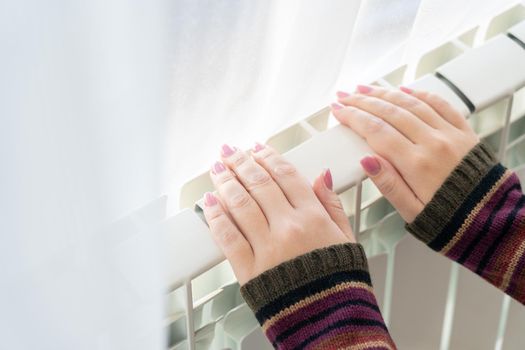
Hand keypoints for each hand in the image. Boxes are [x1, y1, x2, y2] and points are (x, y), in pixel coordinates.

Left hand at [202, 144, 353, 284]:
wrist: (330, 322)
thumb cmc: (338, 283)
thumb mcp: (347, 238)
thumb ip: (332, 205)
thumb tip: (322, 175)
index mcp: (314, 218)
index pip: (286, 175)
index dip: (268, 157)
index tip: (257, 148)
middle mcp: (289, 228)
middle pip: (259, 183)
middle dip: (240, 162)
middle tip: (229, 151)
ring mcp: (267, 248)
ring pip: (240, 204)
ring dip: (225, 182)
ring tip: (217, 168)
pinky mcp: (249, 270)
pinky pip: (228, 237)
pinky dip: (216, 217)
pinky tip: (209, 202)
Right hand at [332, 85, 479, 222]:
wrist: (490, 219)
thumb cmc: (449, 219)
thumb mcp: (411, 211)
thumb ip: (388, 184)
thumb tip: (366, 160)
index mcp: (416, 164)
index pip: (376, 131)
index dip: (353, 118)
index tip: (338, 111)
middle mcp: (433, 143)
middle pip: (390, 112)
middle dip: (362, 101)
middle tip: (344, 96)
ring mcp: (450, 134)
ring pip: (412, 103)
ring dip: (385, 93)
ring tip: (365, 88)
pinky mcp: (464, 132)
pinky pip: (440, 104)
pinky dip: (420, 94)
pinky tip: (405, 90)